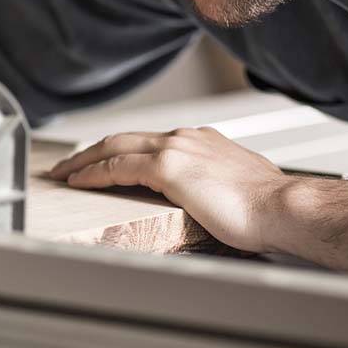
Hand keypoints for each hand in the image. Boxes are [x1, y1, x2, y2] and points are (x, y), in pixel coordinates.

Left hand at [48, 127, 291, 252]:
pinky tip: (78, 182)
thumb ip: (213, 185)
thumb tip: (207, 199)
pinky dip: (94, 173)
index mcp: (201, 141)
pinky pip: (118, 167)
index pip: (147, 141)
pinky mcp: (169, 167)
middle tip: (66, 165)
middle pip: (122, 139)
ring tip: (62, 174)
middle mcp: (186, 138)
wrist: (285, 208)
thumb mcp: (236, 188)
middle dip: (90, 152)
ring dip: (83, 161)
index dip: (117, 150)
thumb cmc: (269, 209)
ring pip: (113, 148)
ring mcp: (176, 148)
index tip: (99, 161)